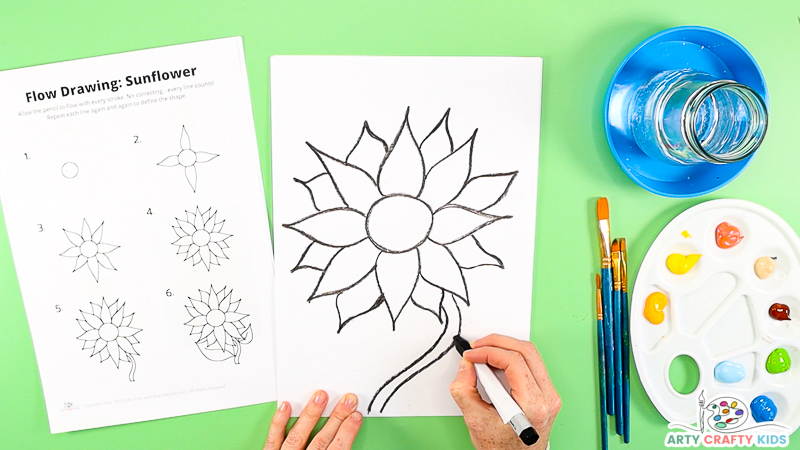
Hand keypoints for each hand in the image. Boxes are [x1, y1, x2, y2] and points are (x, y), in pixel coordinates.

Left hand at [264, 390, 362, 449]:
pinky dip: (279, 423)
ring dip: (311, 415)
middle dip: (336, 418)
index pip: (337, 449)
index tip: (356, 416)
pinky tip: (286, 407)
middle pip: (322, 439)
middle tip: (347, 400)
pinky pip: (273, 439)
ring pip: (299, 435)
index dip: (348, 432)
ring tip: (320, 396)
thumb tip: (348, 439)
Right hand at [449, 334, 560, 448]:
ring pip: (531, 355)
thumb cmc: (501, 449)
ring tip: (484, 352)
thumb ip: (464, 390)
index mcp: (533, 405)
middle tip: (477, 346)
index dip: (488, 352)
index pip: (513, 361)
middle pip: (526, 351)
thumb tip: (465, 366)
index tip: (471, 354)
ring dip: (505, 348)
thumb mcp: (475, 421)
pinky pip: (532, 365)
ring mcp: (550, 396)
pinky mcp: (547, 394)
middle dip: (497, 342)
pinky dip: (512, 358)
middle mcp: (547, 398)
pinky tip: (496, 362)